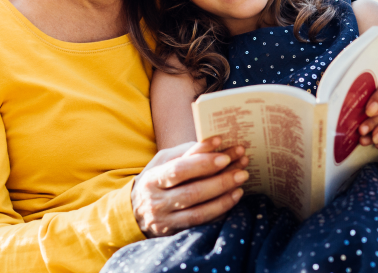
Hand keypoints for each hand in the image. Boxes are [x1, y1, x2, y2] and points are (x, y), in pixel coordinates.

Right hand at [131, 137, 247, 237]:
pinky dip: (219, 211)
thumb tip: (210, 144)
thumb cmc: (155, 180)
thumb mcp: (161, 161)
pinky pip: (202, 224)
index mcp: (152, 179)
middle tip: (242, 165)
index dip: (202, 160)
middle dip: (220, 178)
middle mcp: (157, 202)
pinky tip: (233, 198)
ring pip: (199, 211)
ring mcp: (166, 221)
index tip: (222, 145)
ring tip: (241, 181)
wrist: (135, 212)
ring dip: (224, 196)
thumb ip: (183, 152)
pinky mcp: (176, 234)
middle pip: (192, 192)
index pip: (179, 169)